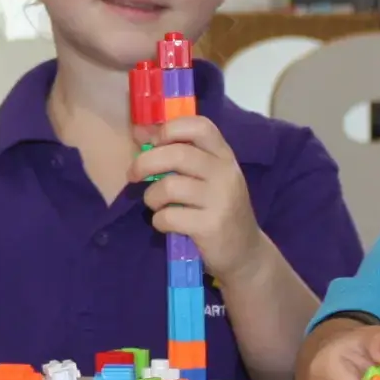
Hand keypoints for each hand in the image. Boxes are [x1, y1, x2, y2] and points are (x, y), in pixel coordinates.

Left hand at [137, 117, 269, 279]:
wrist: (246, 254)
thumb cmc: (219, 210)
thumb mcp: (209, 178)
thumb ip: (180, 154)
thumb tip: (139, 132)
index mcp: (224, 157)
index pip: (200, 126)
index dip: (170, 129)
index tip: (153, 142)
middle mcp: (225, 174)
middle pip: (177, 154)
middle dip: (145, 163)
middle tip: (134, 175)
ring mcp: (220, 200)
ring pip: (169, 186)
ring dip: (152, 197)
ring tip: (157, 205)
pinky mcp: (210, 226)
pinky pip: (168, 216)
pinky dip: (158, 221)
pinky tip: (166, 224)